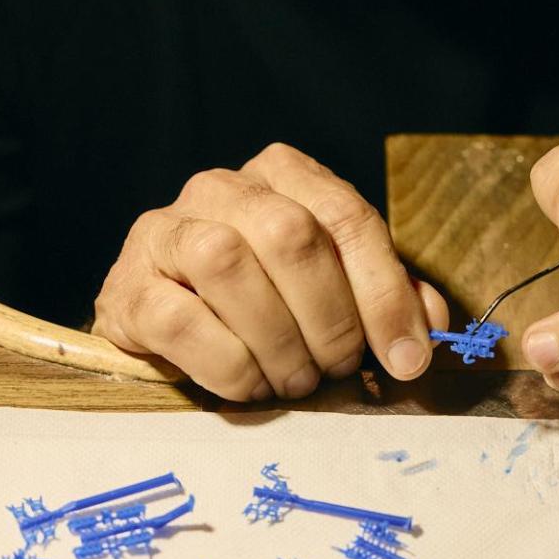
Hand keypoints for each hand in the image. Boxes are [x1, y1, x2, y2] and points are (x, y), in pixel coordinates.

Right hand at [93, 143, 444, 399]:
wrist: (163, 327)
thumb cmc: (264, 305)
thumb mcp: (334, 290)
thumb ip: (385, 296)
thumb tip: (430, 329)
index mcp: (282, 174)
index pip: (347, 217)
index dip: (384, 293)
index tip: (407, 358)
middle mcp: (221, 187)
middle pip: (291, 234)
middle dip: (330, 317)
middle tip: (339, 370)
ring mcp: (165, 231)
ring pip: (229, 262)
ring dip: (277, 340)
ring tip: (294, 380)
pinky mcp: (128, 287)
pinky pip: (180, 320)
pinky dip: (229, 365)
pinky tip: (249, 385)